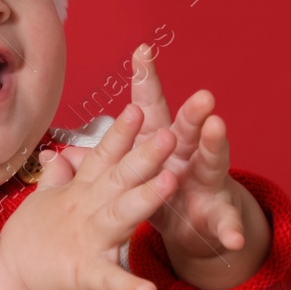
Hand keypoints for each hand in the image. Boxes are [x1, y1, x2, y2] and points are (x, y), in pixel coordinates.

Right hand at [0, 102, 179, 289]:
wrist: (9, 282)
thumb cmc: (29, 241)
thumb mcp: (43, 201)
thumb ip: (57, 177)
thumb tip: (59, 154)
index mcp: (80, 194)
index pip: (102, 158)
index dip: (120, 134)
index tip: (138, 109)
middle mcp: (87, 211)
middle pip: (118, 178)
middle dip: (143, 156)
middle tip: (168, 134)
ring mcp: (87, 243)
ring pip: (120, 216)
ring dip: (145, 199)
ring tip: (170, 182)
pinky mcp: (85, 276)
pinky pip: (109, 280)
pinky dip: (127, 286)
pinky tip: (148, 289)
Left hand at [40, 43, 248, 270]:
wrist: (191, 226)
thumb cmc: (155, 189)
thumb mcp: (125, 177)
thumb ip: (98, 165)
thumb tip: (56, 156)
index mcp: (159, 142)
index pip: (151, 107)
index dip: (145, 81)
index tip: (141, 51)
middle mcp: (187, 154)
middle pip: (188, 128)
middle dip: (193, 111)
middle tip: (201, 94)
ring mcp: (206, 181)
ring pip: (213, 160)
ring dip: (216, 144)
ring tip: (218, 127)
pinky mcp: (218, 214)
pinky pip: (225, 221)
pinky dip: (231, 228)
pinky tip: (234, 238)